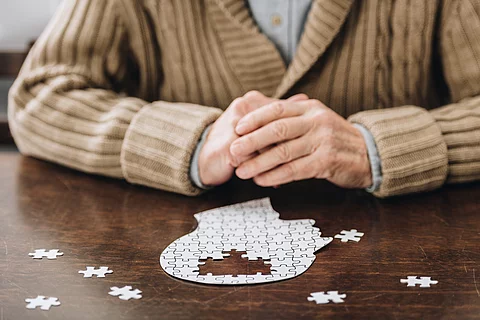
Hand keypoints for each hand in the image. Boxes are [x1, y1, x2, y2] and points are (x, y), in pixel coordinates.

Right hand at [198, 91, 307, 185]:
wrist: (201, 158)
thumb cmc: (233, 142)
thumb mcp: (256, 123)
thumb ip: (278, 112)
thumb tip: (304, 98)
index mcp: (251, 101)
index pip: (282, 115)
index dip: (294, 132)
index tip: (304, 145)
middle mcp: (242, 110)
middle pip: (277, 129)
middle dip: (288, 147)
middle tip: (302, 160)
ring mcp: (234, 128)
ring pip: (268, 145)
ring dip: (278, 161)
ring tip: (288, 172)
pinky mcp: (229, 148)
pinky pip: (255, 161)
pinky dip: (266, 172)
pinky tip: (274, 182)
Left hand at [229, 99, 371, 188]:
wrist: (368, 154)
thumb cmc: (334, 139)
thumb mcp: (315, 121)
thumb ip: (292, 119)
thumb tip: (256, 119)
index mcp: (310, 108)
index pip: (277, 110)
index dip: (255, 118)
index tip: (237, 128)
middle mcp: (316, 121)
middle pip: (277, 129)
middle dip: (251, 141)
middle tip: (233, 151)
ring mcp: (323, 141)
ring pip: (283, 151)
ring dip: (259, 163)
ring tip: (242, 171)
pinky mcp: (326, 161)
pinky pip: (294, 169)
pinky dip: (275, 175)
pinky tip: (261, 180)